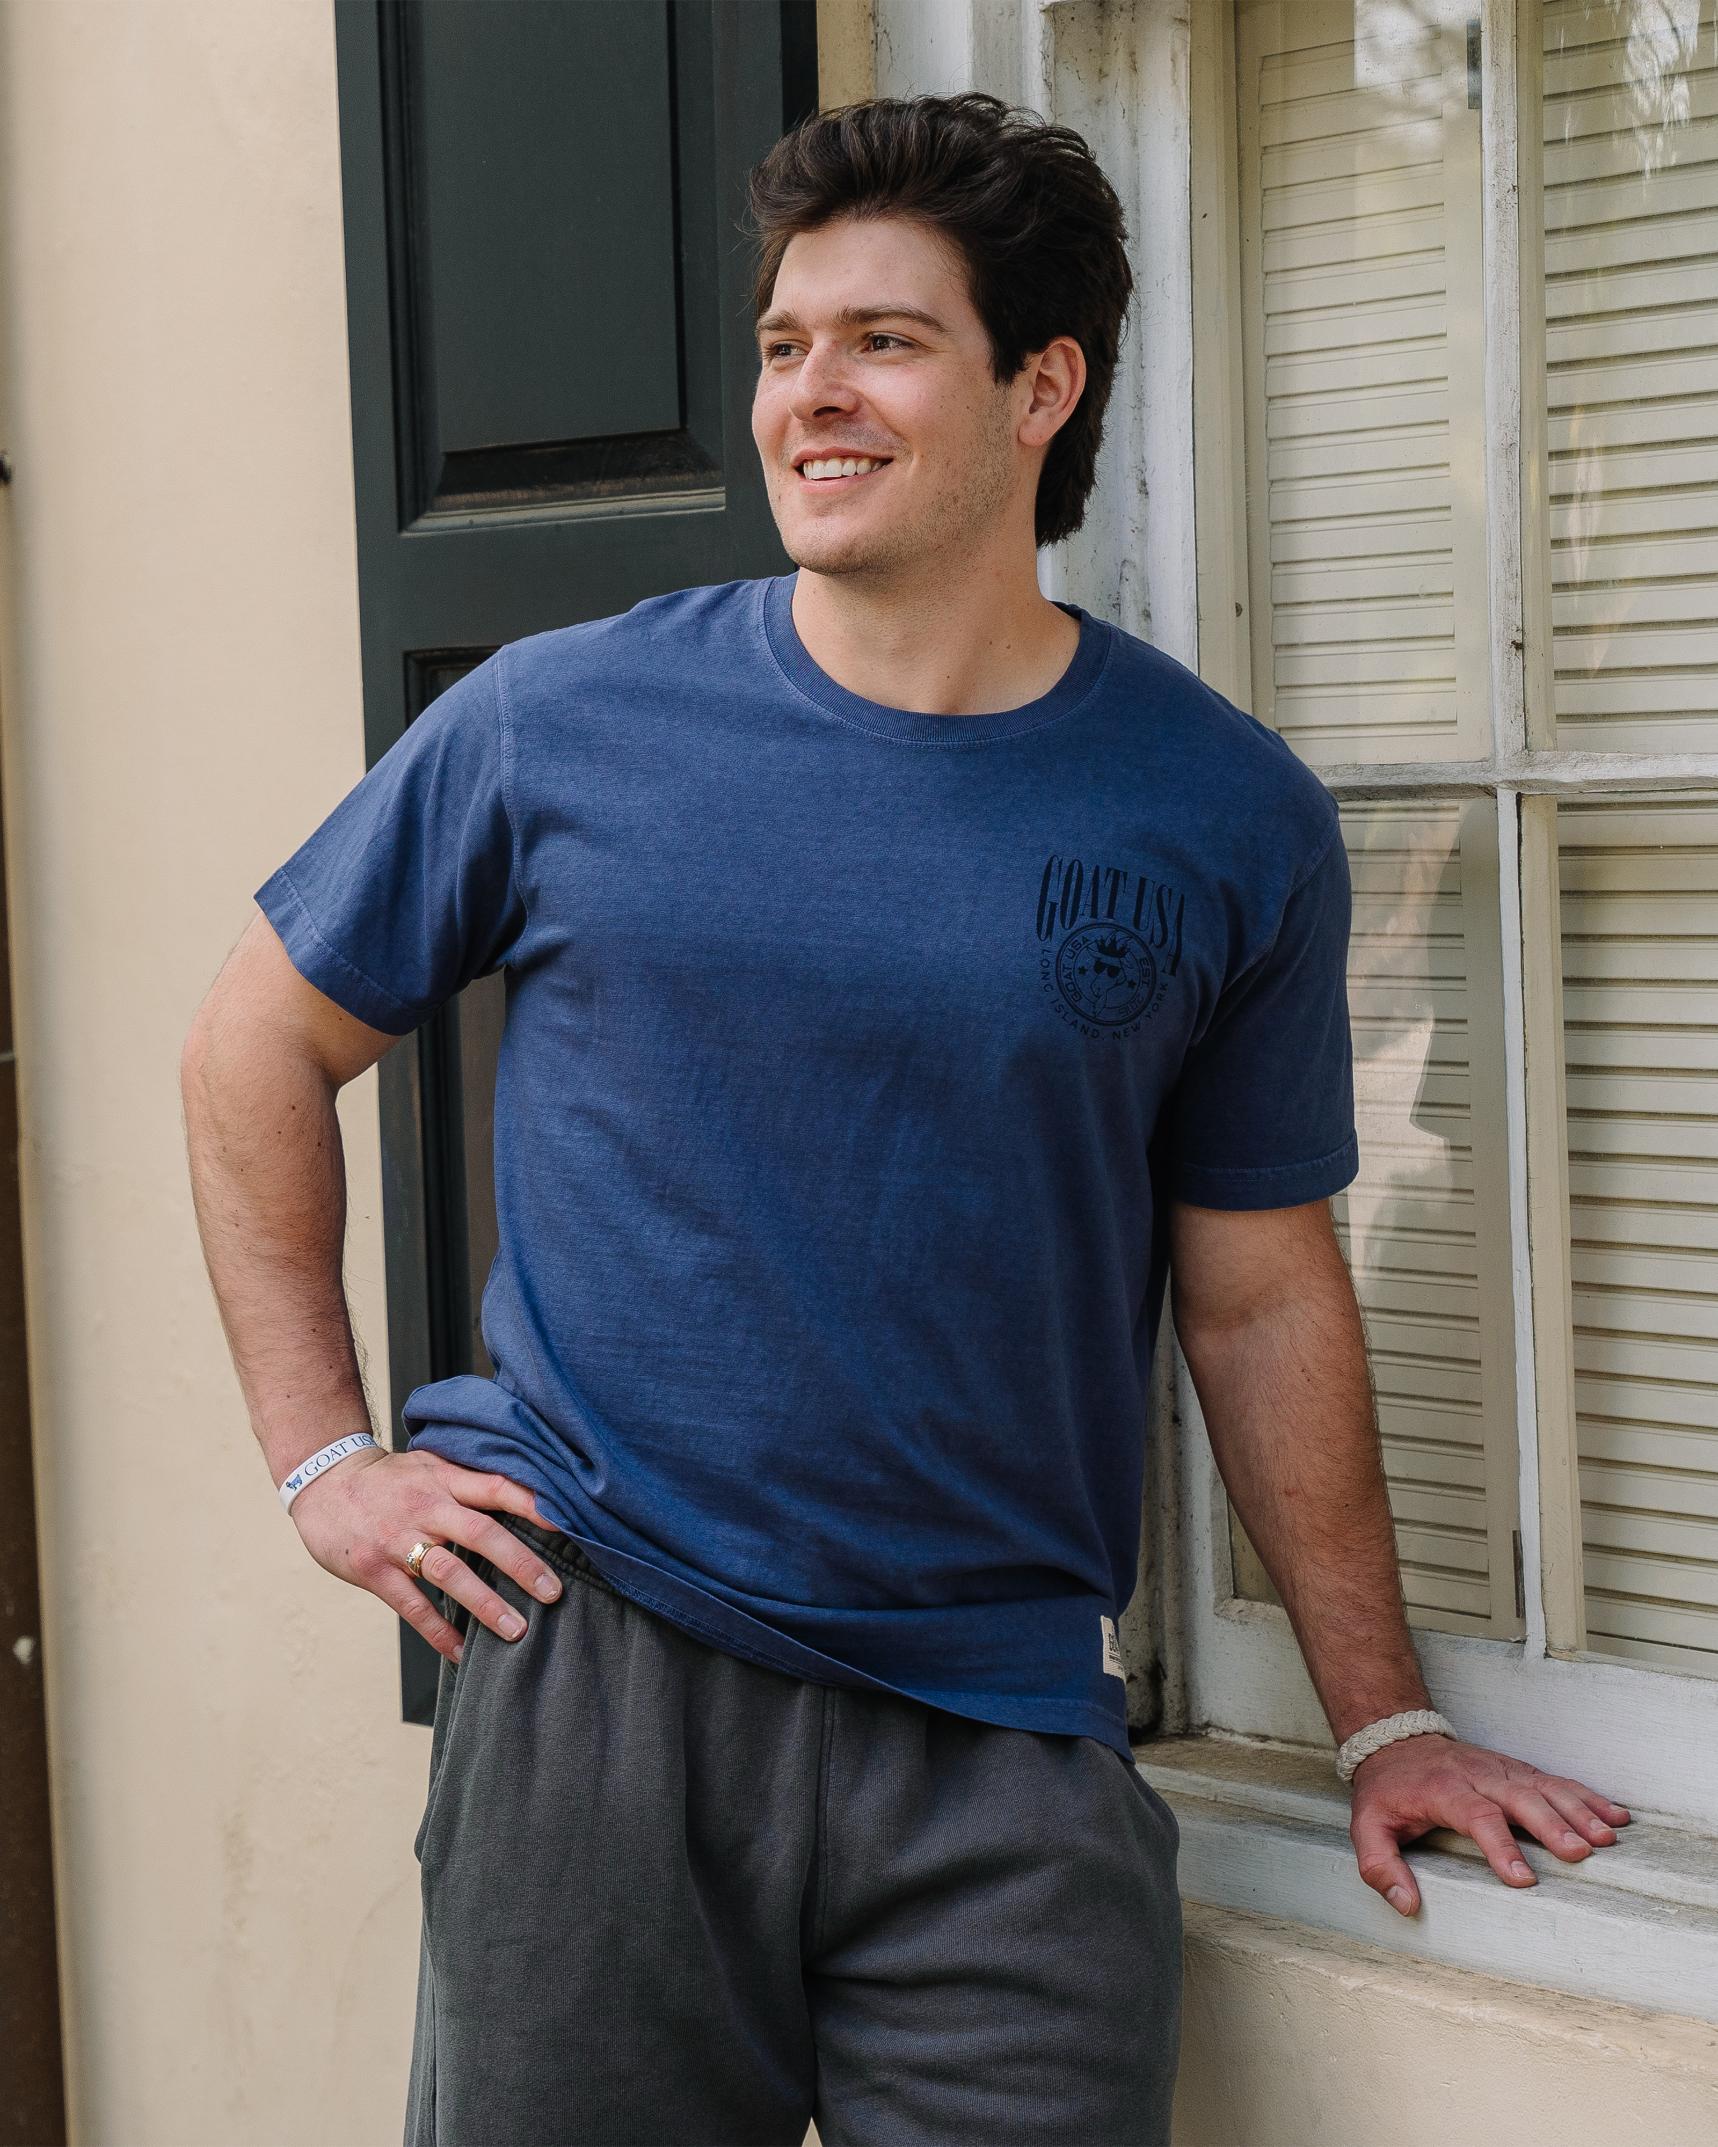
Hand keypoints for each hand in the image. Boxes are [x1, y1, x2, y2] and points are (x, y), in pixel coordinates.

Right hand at [289, 1445, 562, 1664]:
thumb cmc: (390, 1479)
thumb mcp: (430, 1465)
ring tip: (517, 1631)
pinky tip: (463, 1653)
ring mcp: (398, 1541)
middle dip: (521, 1565)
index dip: (531, 1504)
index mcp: (444, 1480)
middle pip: (481, 1534)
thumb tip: (531, 1496)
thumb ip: (471, 1481)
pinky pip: (413, 1607)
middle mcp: (426, 1508)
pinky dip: (440, 1633)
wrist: (323, 1484)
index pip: (495, 1487)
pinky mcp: (375, 1572)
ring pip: (450, 1574)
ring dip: (486, 1605)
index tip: (566, 1523)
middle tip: (554, 1593)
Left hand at [1349, 1732, 1631, 1915]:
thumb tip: (1406, 1904)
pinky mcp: (1517, 1770)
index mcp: (1443, 1791)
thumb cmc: (1387, 1792)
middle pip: (1519, 1797)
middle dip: (1552, 1824)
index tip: (1523, 1880)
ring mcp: (1501, 1770)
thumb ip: (1380, 1866)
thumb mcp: (1367, 1826)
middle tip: (1582, 1852)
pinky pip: (1555, 1781)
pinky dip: (1586, 1796)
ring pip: (1544, 1787)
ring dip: (1578, 1810)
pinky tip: (1614, 1815)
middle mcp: (1478, 1776)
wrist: (1395, 1739)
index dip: (1500, 1847)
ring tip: (1607, 1837)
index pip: (1476, 1816)